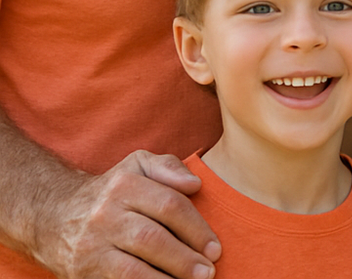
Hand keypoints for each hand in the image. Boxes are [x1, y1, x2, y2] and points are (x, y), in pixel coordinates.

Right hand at [32, 151, 220, 278]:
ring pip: (134, 269)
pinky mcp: (83, 271)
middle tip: (209, 271)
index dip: (196, 229)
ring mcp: (91, 245)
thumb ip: (168, 167)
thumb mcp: (136, 166)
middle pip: (152, 239)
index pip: (169, 205)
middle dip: (185, 259)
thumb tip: (195, 184)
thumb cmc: (111, 192)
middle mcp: (105, 214)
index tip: (215, 248)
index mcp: (124, 184)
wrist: (53, 216)